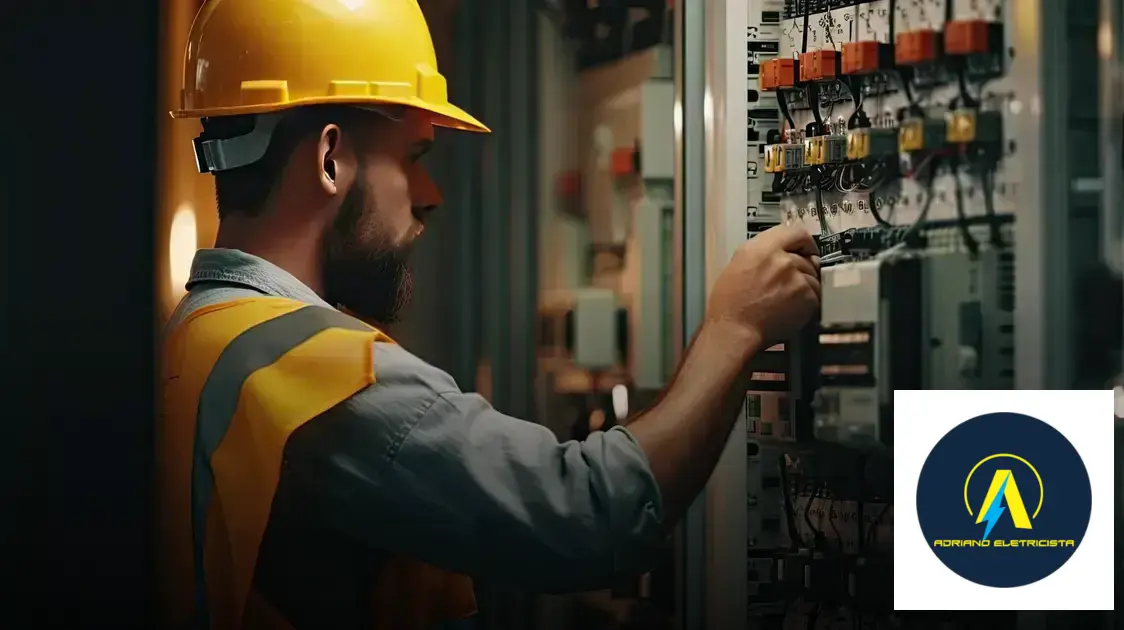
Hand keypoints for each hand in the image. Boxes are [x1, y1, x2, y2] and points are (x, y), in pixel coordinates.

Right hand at [705, 224, 820, 348]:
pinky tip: (790, 309)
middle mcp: (781, 259)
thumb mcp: (737, 264)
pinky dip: (807, 303)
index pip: (795, 231)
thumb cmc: (729, 304)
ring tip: (786, 300)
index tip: (805, 249)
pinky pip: (816, 295)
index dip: (803, 242)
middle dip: (802, 269)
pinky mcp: (807, 296)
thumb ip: (762, 252)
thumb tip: (779, 250)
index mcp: (761, 247)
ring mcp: (796, 277)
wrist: (734, 330)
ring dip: (804, 287)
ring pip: (813, 277)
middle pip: (807, 257)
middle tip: (789, 283)